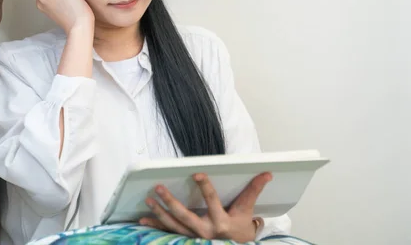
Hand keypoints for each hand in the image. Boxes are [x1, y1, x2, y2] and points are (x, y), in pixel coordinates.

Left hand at [140, 172, 271, 242]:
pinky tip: (143, 220)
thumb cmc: (240, 229)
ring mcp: (194, 239)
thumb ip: (254, 191)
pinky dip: (156, 227)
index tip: (197, 173)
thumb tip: (267, 173)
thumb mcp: (247, 211)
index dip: (205, 187)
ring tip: (149, 199)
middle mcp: (206, 232)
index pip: (212, 201)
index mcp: (222, 223)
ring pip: (173, 226)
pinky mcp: (186, 241)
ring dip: (159, 212)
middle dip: (171, 202)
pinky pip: (169, 234)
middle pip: (185, 216)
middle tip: (158, 187)